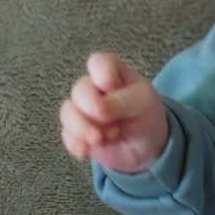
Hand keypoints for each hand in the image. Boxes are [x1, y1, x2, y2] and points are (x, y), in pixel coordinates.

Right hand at [60, 52, 168, 173]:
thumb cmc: (146, 115)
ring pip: (68, 112)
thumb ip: (120, 102)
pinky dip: (76, 144)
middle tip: (107, 120)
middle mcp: (94, 89)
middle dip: (91, 107)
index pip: (98, 62)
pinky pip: (67, 135)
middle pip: (80, 89)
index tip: (111, 87)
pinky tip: (86, 151)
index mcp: (112, 72)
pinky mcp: (77, 132)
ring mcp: (83, 110)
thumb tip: (96, 110)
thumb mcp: (142, 103)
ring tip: (100, 139)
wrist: (147, 147)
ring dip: (81, 128)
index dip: (101, 74)